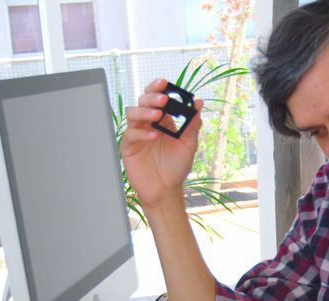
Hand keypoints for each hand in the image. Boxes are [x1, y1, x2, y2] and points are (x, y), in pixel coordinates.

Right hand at [119, 78, 204, 209]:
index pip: (156, 97)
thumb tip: (199, 102)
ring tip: (157, 115)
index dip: (158, 87)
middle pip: (142, 101)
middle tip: (163, 99)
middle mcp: (148, 123)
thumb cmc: (177, 166)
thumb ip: (193, 124)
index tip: (165, 82)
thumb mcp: (189, 144)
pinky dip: (142, 133)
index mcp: (162, 120)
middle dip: (152, 97)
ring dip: (145, 111)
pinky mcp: (129, 147)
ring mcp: (137, 134)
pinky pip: (131, 134)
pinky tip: (154, 135)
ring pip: (133, 114)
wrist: (167, 189)